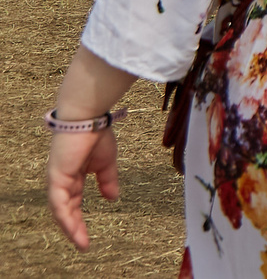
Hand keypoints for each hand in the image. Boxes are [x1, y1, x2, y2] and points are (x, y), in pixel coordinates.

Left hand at [48, 125, 121, 250]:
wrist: (88, 118)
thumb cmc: (97, 134)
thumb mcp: (106, 163)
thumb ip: (107, 181)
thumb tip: (112, 198)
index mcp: (72, 177)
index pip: (73, 203)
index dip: (79, 220)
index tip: (87, 236)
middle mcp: (61, 181)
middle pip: (65, 211)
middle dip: (74, 229)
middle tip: (83, 244)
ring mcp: (57, 180)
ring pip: (60, 211)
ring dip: (70, 228)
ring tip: (81, 242)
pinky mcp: (56, 177)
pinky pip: (58, 203)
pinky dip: (65, 217)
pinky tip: (72, 228)